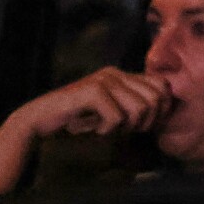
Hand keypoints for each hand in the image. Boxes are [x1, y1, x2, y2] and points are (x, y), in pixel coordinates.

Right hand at [19, 67, 173, 138]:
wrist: (39, 120)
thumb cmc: (77, 119)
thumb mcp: (111, 110)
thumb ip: (133, 107)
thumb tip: (164, 113)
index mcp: (122, 75)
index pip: (162, 85)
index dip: (162, 109)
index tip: (145, 126)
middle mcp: (115, 73)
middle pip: (156, 98)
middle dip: (146, 121)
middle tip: (125, 130)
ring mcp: (103, 80)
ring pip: (140, 108)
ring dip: (127, 126)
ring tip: (108, 129)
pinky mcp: (92, 91)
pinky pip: (117, 117)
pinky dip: (108, 130)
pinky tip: (94, 129)